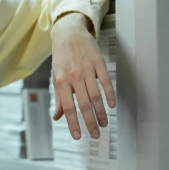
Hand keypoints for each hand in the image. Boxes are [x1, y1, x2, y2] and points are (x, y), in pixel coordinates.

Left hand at [50, 13, 114, 139]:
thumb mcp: (56, 76)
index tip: (78, 136)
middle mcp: (74, 76)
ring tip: (104, 124)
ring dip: (101, 112)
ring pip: (96, 95)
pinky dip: (110, 94)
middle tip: (95, 135)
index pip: (68, 107)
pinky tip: (112, 105)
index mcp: (61, 81)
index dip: (73, 123)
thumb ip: (59, 97)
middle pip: (84, 104)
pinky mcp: (98, 62)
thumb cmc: (61, 57)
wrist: (68, 33)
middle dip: (90, 122)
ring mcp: (87, 69)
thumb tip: (57, 116)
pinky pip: (106, 81)